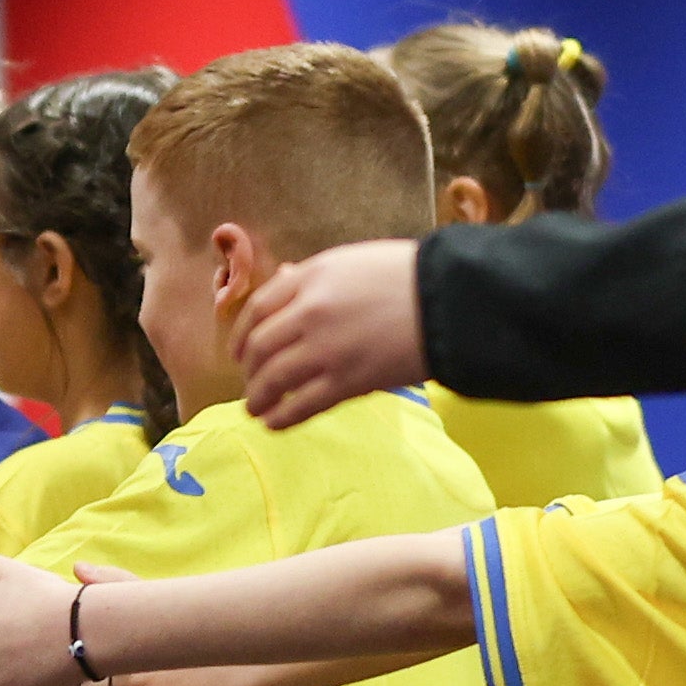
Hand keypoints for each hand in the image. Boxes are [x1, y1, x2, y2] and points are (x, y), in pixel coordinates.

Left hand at [237, 236, 429, 428]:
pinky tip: (274, 424)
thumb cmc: (407, 276)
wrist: (447, 300)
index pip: (257, 309)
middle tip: (250, 384)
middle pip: (259, 347)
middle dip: (249, 371)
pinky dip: (281, 418)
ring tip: (255, 409)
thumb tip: (286, 282)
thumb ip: (315, 277)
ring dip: (257, 398)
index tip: (238, 353)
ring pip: (273, 379)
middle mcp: (309, 312)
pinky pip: (301, 405)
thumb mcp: (352, 262)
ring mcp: (326, 349)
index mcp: (310, 278)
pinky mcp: (347, 382)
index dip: (240, 335)